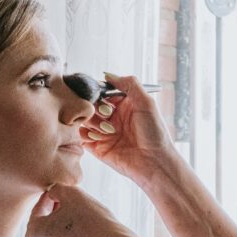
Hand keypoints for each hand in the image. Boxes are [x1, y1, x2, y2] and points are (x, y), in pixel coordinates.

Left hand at [25, 183, 131, 236]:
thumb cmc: (93, 220)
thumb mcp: (72, 193)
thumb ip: (56, 189)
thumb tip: (53, 193)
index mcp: (34, 232)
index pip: (39, 209)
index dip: (53, 199)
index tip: (67, 196)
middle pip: (42, 229)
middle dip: (54, 218)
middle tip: (74, 210)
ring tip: (76, 228)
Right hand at [82, 73, 177, 188]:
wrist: (155, 162)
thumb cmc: (155, 133)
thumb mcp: (146, 102)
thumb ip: (129, 84)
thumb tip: (108, 74)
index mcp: (124, 105)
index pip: (102, 92)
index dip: (97, 93)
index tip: (97, 95)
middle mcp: (113, 118)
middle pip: (91, 105)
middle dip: (95, 108)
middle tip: (107, 115)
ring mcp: (104, 133)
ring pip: (85, 120)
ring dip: (92, 122)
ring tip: (107, 131)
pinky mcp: (98, 148)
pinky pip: (81, 137)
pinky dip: (83, 134)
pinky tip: (96, 136)